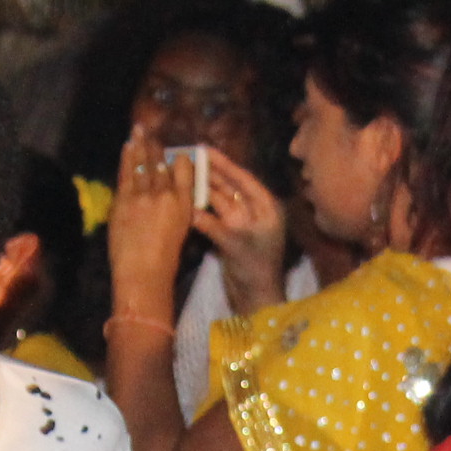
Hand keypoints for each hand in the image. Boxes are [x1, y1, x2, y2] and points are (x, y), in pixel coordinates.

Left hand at [106, 127, 198, 320]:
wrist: (144, 272)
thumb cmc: (166, 260)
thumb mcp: (182, 231)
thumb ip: (178, 209)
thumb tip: (170, 194)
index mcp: (184, 204)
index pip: (184, 171)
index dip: (179, 158)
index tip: (176, 151)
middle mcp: (166, 194)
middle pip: (161, 163)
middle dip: (155, 145)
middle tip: (150, 130)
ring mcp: (143, 195)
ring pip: (142, 164)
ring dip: (140, 145)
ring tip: (138, 130)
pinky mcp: (124, 200)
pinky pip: (126, 173)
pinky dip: (126, 159)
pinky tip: (127, 147)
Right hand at [187, 147, 289, 311]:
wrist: (255, 300)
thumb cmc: (255, 271)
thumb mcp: (235, 246)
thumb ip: (214, 226)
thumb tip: (190, 210)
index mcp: (265, 209)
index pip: (244, 179)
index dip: (225, 164)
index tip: (205, 150)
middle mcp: (255, 212)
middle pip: (231, 187)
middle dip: (212, 173)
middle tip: (190, 157)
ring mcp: (242, 224)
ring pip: (221, 200)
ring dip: (205, 187)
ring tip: (185, 172)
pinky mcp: (230, 235)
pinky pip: (215, 215)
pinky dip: (202, 206)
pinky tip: (187, 196)